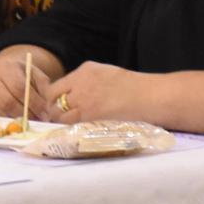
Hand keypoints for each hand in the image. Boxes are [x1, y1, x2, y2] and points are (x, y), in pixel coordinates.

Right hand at [0, 45, 54, 118]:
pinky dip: (6, 124)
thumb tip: (48, 108)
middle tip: (38, 121)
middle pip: (7, 101)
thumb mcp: (34, 74)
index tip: (45, 113)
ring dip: (16, 121)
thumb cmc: (21, 75)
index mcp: (6, 68)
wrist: (2, 72)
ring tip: (30, 124)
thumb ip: (43, 88)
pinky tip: (17, 125)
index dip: (33, 103)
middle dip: (26, 114)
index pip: (20, 87)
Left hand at [40, 61, 157, 124]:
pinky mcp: (90, 117)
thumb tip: (70, 94)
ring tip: (68, 128)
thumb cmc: (133, 87)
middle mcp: (80, 84)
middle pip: (53, 101)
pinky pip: (72, 125)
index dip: (54, 99)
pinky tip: (76, 132)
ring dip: (61, 122)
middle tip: (59, 120)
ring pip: (60, 115)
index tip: (57, 106)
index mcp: (84, 71)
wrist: (150, 97)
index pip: (55, 87)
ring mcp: (84, 101)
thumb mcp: (105, 73)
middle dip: (54, 111)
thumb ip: (85, 81)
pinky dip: (70, 130)